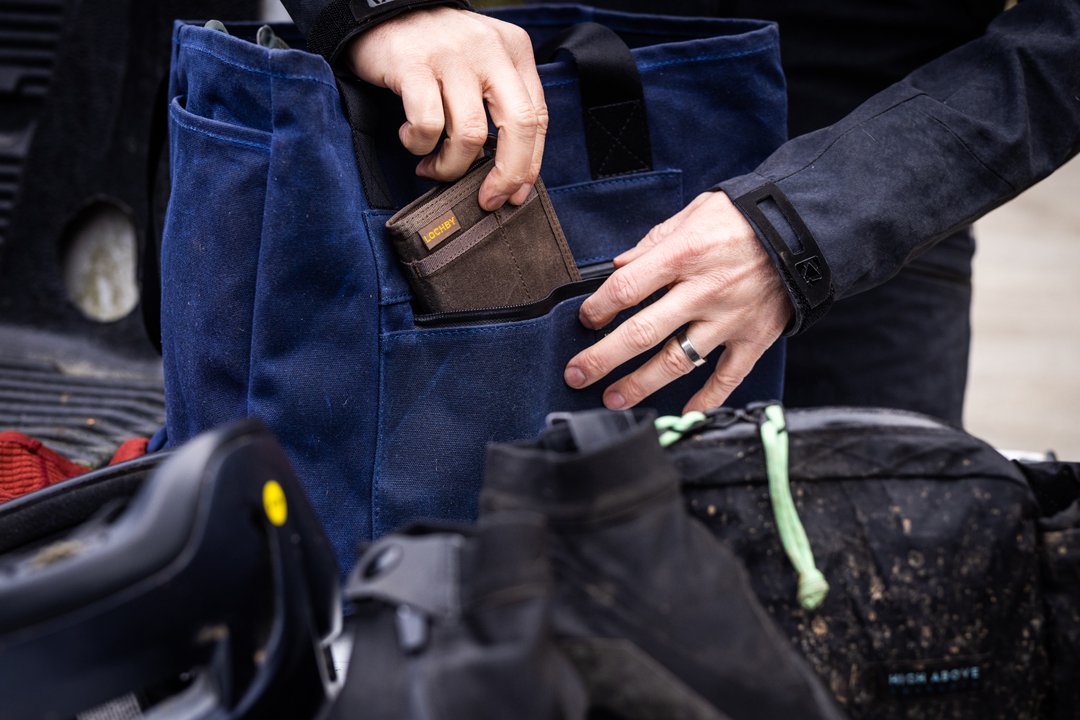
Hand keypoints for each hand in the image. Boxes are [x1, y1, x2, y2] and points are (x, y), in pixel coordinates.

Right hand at [349, 7, 546, 210]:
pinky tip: (411, 139)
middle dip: (507, 174)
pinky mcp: (414, 64)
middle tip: (488, 198)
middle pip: (517, 125)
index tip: (515, 193)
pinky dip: (419, 144)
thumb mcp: (482, 64)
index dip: (529, 164)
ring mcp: (452, 55)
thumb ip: (499, 105)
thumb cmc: (436, 50)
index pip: (537, 117)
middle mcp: (489, 50)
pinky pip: (427, 124)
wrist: (384, 11)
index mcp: (514, 51)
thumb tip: (507, 172)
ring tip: (433, 167)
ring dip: (451, 166)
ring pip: (470, 134)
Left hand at [563, 191, 793, 412]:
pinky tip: (685, 411)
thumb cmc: (744, 218)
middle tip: (577, 375)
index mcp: (685, 254)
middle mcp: (706, 290)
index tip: (585, 320)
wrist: (808, 229)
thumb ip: (654, 242)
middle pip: (643, 332)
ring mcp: (731, 318)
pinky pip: (729, 376)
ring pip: (678, 361)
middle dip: (603, 358)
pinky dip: (708, 398)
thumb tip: (619, 266)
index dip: (598, 308)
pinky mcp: (755, 337)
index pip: (627, 288)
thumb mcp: (695, 212)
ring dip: (641, 384)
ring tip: (613, 399)